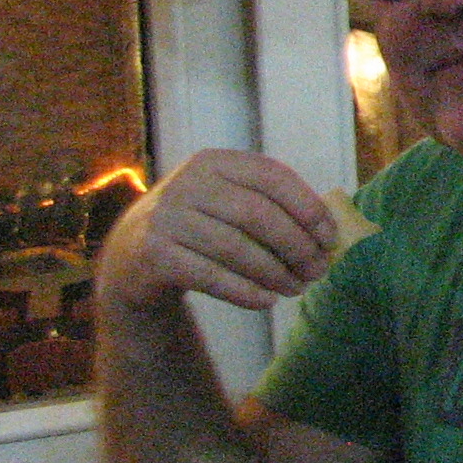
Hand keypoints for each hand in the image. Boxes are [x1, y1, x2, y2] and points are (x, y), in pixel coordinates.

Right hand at [96, 151, 341, 317]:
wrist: (131, 258)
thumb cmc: (200, 228)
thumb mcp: (227, 204)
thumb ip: (271, 209)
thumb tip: (330, 234)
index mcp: (215, 161)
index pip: (272, 176)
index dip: (307, 206)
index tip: (330, 238)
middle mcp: (187, 182)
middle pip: (257, 214)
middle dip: (295, 246)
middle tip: (318, 270)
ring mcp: (166, 217)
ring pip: (235, 247)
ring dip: (274, 273)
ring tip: (295, 288)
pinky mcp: (153, 254)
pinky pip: (210, 276)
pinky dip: (244, 291)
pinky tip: (266, 301)